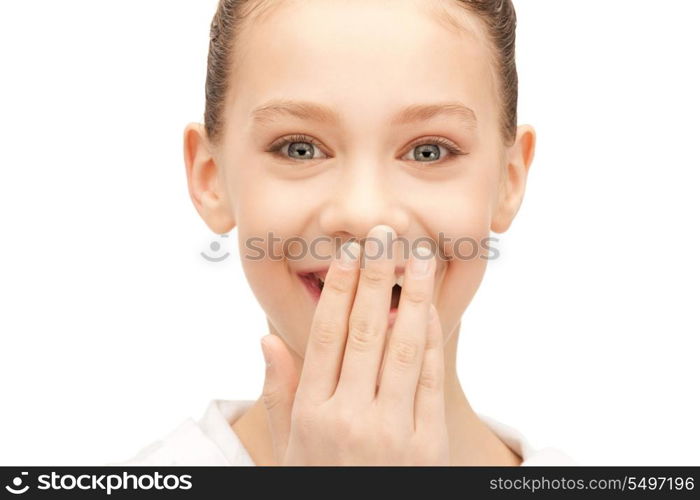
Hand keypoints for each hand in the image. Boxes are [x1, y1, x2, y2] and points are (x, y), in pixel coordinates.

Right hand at [260, 225, 448, 464]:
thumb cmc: (322, 486)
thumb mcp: (286, 451)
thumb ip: (278, 395)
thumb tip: (267, 340)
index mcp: (311, 414)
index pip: (325, 336)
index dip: (338, 290)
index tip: (348, 255)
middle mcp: (349, 418)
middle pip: (365, 331)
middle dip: (376, 277)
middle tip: (385, 234)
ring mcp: (392, 432)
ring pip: (402, 348)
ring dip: (412, 297)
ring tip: (419, 257)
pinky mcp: (428, 447)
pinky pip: (428, 382)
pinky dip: (430, 343)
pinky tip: (431, 310)